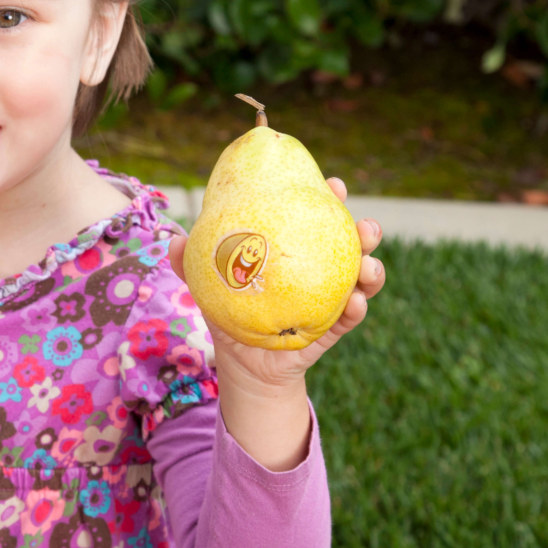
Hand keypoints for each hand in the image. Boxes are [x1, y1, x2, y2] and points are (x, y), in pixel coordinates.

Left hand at [168, 176, 385, 389]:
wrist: (242, 362)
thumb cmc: (229, 311)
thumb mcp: (209, 284)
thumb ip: (191, 263)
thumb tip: (175, 241)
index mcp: (297, 251)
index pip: (317, 218)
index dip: (329, 198)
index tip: (334, 185)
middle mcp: (321, 270)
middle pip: (352, 244)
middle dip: (365, 231)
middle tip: (363, 225)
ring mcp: (331, 299)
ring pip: (363, 279)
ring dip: (372, 270)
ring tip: (368, 266)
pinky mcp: (332, 329)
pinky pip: (350, 319)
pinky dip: (356, 309)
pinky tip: (355, 302)